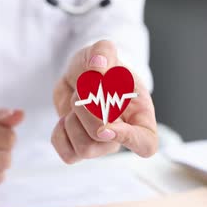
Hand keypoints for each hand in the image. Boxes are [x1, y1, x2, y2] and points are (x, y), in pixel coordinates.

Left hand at [51, 40, 157, 163]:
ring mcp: (101, 145)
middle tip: (84, 89)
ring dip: (72, 120)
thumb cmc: (100, 67)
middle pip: (103, 138)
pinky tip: (66, 118)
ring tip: (77, 103)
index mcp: (140, 115)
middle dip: (86, 109)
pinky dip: (59, 135)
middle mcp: (122, 135)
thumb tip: (97, 67)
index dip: (129, 139)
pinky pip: (68, 155)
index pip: (146, 143)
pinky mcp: (79, 148)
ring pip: (84, 149)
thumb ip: (103, 52)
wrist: (80, 75)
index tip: (107, 124)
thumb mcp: (103, 50)